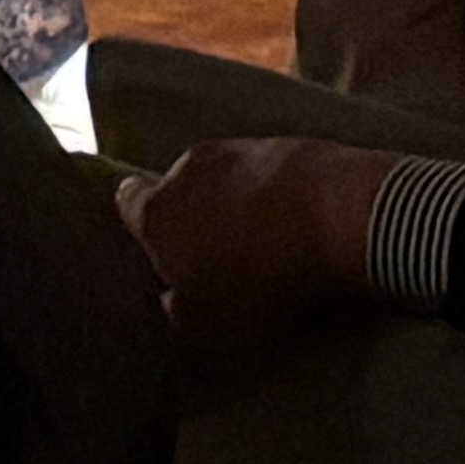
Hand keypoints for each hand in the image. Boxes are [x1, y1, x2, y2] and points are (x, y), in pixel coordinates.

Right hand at [122, 137, 394, 353]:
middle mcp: (182, 170)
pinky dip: (275, 193)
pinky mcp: (280, 143)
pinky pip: (266, 172)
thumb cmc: (266, 275)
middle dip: (193, 214)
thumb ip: (180, 311)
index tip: (168, 250)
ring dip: (237, 202)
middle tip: (224, 251)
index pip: (126, 204)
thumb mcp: (216, 320)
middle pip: (176, 190)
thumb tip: (171, 299)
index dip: (145, 227)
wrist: (338, 214)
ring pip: (221, 178)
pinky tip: (302, 221)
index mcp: (155, 212)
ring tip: (270, 238)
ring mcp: (232, 150)